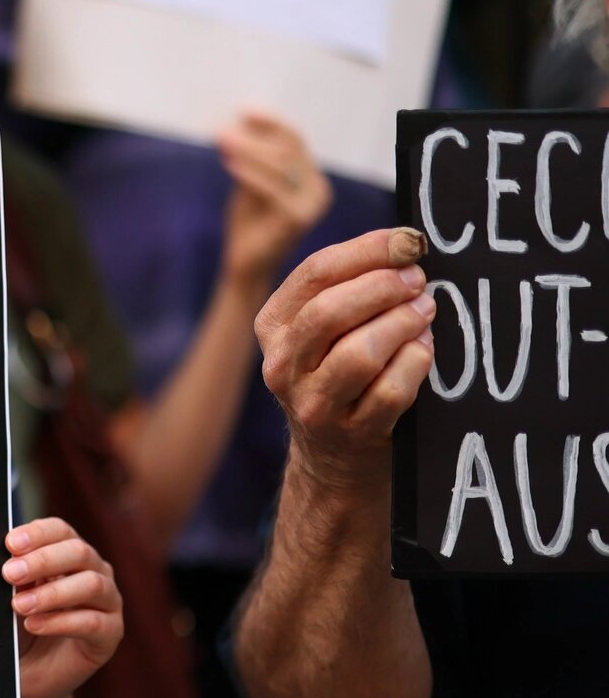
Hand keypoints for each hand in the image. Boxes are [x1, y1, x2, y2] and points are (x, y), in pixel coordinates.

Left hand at [2, 517, 121, 697]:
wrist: (28, 673)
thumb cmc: (20, 627)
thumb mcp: (11, 597)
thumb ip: (15, 577)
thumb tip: (5, 560)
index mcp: (69, 554)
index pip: (61, 531)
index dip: (38, 534)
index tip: (10, 544)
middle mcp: (95, 572)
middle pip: (79, 552)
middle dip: (42, 560)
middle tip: (10, 573)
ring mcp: (107, 602)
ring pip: (91, 584)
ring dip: (51, 593)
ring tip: (19, 606)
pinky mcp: (111, 634)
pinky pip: (93, 622)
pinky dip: (60, 622)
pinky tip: (34, 625)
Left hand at [217, 110, 332, 297]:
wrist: (245, 265)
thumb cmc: (248, 225)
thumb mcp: (251, 184)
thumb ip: (254, 158)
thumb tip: (242, 121)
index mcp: (312, 178)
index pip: (295, 140)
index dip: (271, 123)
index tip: (244, 112)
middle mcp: (320, 189)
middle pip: (288, 150)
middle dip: (254, 138)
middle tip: (222, 132)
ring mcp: (312, 205)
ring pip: (281, 164)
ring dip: (248, 150)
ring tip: (221, 142)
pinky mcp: (298, 219)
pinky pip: (272, 188)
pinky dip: (249, 172)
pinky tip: (229, 164)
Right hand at [256, 228, 435, 492]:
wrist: (334, 456)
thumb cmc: (342, 373)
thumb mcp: (326, 329)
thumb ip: (350, 286)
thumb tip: (405, 245)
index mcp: (273, 327)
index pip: (315, 273)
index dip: (368, 251)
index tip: (410, 241)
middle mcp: (283, 365)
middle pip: (329, 312)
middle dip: (383, 288)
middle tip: (418, 281)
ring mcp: (313, 403)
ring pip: (359, 353)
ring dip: (402, 325)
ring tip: (424, 313)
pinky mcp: (350, 433)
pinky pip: (390, 391)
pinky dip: (416, 364)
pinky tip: (423, 352)